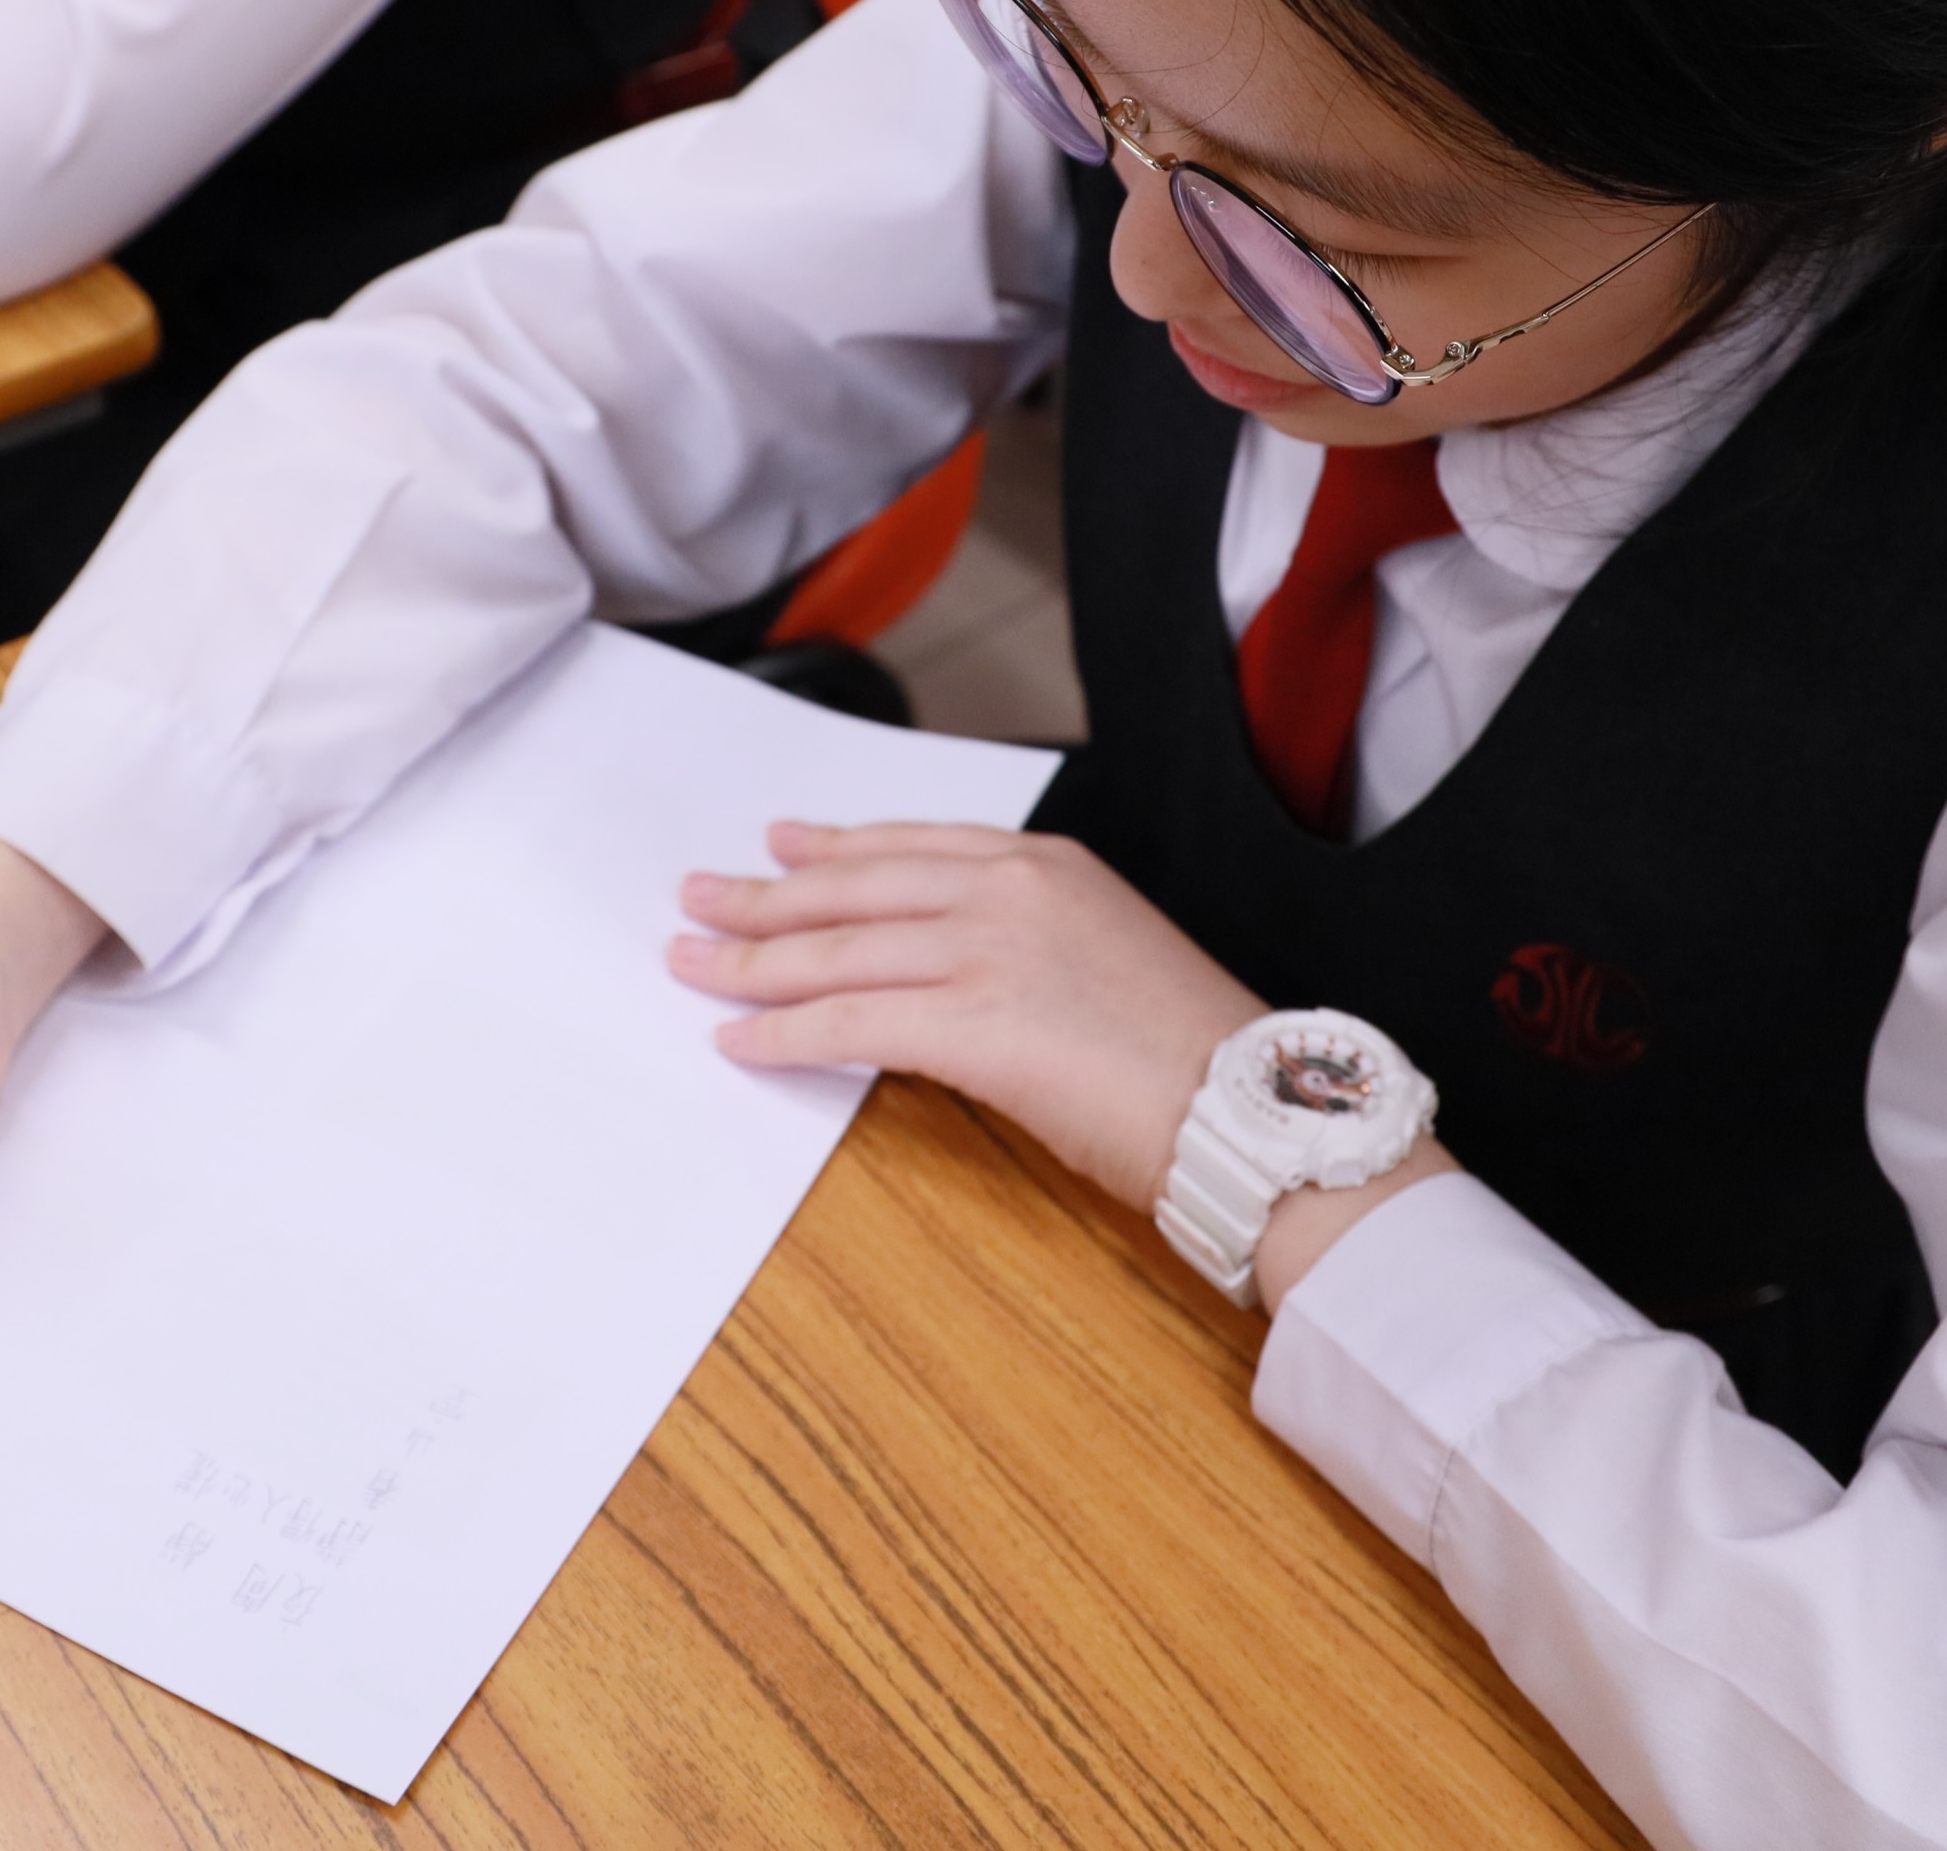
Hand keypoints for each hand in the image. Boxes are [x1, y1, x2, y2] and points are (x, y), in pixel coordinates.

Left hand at [669, 820, 1269, 1215]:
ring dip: (751, 964)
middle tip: (698, 900)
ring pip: (837, 952)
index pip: (910, 847)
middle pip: (854, 890)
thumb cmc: (1196, 1053)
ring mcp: (990, 952)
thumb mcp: (1108, 952)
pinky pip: (850, 1022)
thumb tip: (949, 970)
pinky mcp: (974, 1026)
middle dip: (764, 898)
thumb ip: (1029, 941)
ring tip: (693, 966)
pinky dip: (785, 1033)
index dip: (834, 847)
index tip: (781, 842)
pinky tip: (742, 1041)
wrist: (1253, 1104)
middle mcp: (1011, 891)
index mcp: (1047, 864)